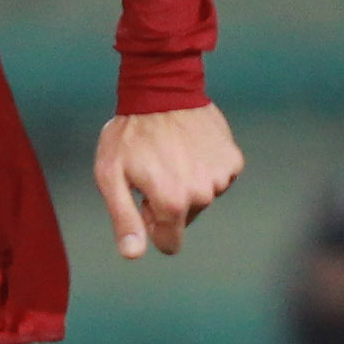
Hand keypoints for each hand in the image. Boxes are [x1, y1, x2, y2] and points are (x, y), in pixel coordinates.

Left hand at [95, 103, 242, 258]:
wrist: (161, 89)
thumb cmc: (129, 134)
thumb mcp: (111, 177)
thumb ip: (124, 219)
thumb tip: (134, 254)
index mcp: (172, 202)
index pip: (169, 242)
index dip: (152, 224)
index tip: (143, 200)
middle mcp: (202, 194)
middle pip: (185, 219)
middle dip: (169, 201)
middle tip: (154, 169)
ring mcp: (221, 176)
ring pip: (202, 197)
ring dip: (187, 183)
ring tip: (170, 154)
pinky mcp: (232, 160)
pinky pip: (217, 177)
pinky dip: (204, 168)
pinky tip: (189, 147)